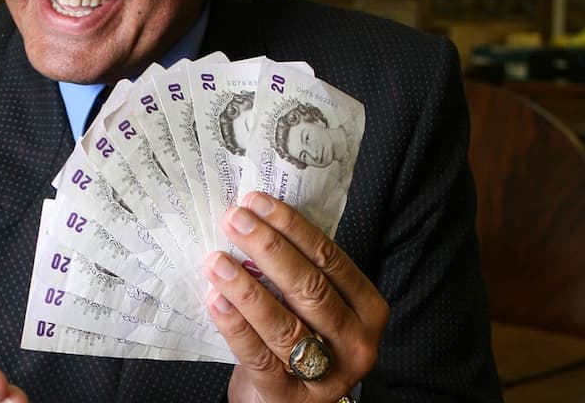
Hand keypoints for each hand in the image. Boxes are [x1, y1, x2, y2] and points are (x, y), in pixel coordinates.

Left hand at [203, 193, 388, 402]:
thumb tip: (255, 218)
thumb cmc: (300, 338)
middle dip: (269, 249)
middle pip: (310, 288)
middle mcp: (356, 343)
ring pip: (285, 324)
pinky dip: (236, 325)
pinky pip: (259, 356)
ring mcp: (327, 375)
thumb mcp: (313, 306)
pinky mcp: (290, 397)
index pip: (331, 259)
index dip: (292, 227)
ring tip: (216, 260)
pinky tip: (216, 300)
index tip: (258, 202)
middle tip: (235, 221)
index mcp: (368, 309)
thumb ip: (298, 271)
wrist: (288, 400)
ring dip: (246, 287)